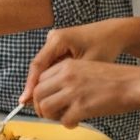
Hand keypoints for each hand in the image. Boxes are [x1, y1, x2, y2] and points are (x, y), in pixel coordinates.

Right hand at [21, 19, 135, 103]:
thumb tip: (55, 101)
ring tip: (41, 103)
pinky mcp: (59, 46)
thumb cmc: (105, 46)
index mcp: (58, 40)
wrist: (114, 33)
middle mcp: (52, 38)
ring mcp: (54, 41)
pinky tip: (52, 92)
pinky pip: (51, 64)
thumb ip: (70, 81)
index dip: (31, 85)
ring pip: (44, 67)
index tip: (25, 100)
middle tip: (33, 106)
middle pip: (39, 66)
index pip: (38, 65)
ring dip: (43, 84)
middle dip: (35, 87)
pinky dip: (51, 79)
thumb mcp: (88, 65)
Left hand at [32, 57, 139, 127]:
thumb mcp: (85, 68)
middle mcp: (66, 76)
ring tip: (62, 118)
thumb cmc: (113, 78)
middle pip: (38, 94)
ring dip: (51, 116)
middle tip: (49, 114)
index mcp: (66, 65)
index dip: (40, 93)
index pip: (39, 79)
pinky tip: (76, 123)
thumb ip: (67, 77)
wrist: (133, 83)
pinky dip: (67, 124)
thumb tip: (52, 94)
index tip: (45, 101)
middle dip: (40, 107)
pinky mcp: (82, 107)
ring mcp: (73, 92)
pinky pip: (63, 120)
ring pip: (45, 107)